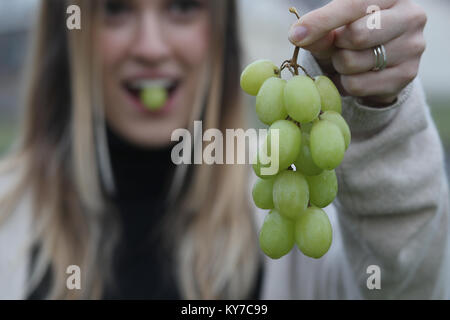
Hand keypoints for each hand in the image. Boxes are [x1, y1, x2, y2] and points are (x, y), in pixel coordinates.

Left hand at [288, 0, 426, 105]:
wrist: (377, 67)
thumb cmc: (352, 38)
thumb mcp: (333, 30)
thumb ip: (319, 31)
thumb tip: (298, 34)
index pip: (352, 5)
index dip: (322, 21)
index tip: (295, 35)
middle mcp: (411, 16)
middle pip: (356, 35)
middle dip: (337, 46)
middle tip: (341, 46)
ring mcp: (413, 47)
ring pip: (354, 63)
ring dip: (340, 66)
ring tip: (350, 61)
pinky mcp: (407, 75)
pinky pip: (358, 85)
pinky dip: (347, 84)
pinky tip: (357, 76)